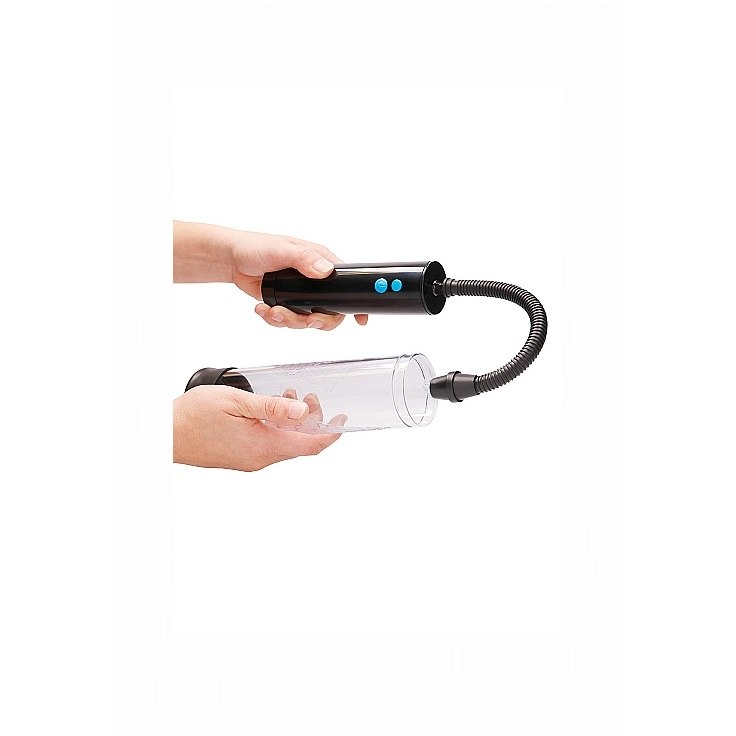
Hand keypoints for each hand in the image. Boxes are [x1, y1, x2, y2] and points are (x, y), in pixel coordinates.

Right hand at [174, 385, 342, 471]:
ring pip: (282, 443)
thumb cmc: (192, 417)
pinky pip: (267, 444)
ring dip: (291, 422)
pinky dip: (275, 428)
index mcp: (264, 447)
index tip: (343, 420)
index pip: (310, 446)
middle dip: (311, 420)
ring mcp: (249, 461)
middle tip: (311, 397)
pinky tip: (267, 410)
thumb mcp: (237, 402)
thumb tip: (303, 410)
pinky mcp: (239, 458)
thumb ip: (273, 407)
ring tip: (289, 397)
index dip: (330, 433)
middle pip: (298, 443)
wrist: (161, 435)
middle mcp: (259, 459)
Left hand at [231, 231, 368, 329]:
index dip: (353, 303)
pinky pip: (289, 321)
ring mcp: (300, 294)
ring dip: (290, 321)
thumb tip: (325, 270)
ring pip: (307, 320)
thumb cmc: (255, 247)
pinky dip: (275, 320)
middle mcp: (314, 280)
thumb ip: (304, 259)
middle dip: (316, 320)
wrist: (232, 259)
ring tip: (273, 311)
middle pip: (330, 311)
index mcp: (320, 262)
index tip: (359, 319)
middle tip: (305, 320)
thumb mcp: (282, 250)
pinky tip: (264, 309)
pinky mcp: (286, 303)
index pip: (346, 284)